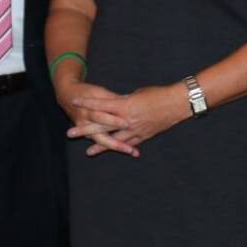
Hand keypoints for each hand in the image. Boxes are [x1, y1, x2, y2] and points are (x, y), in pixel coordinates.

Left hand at [70, 83, 190, 155]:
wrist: (177, 103)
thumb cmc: (157, 94)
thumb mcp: (136, 94)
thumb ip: (124, 101)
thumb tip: (115, 105)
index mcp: (124, 105)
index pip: (100, 104)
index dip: (86, 103)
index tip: (73, 101)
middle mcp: (127, 120)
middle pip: (101, 125)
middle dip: (85, 129)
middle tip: (70, 132)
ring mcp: (135, 130)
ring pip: (114, 139)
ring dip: (100, 145)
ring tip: (87, 152)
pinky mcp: (143, 136)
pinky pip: (128, 144)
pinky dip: (120, 148)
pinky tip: (113, 153)